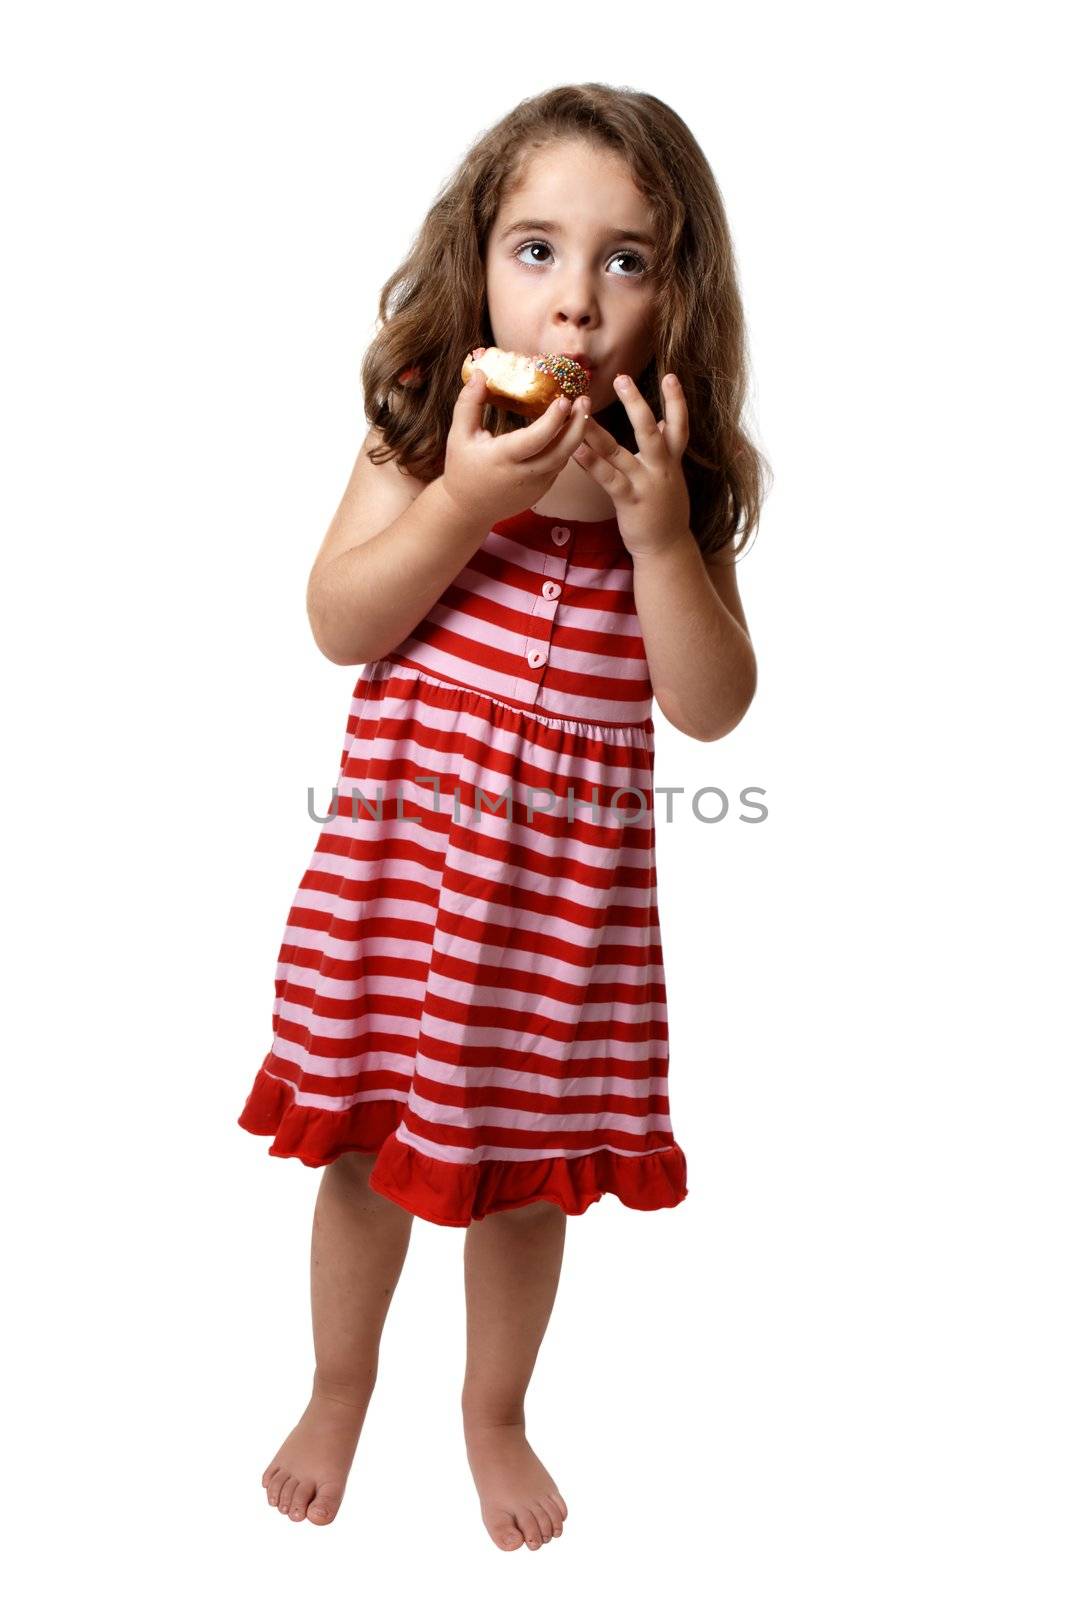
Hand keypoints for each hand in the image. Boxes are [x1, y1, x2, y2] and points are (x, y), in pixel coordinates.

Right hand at [440, 355, 589, 527]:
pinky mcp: (542, 490)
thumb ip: (469, 403)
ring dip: (576, 434)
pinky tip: (570, 426)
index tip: (565, 399)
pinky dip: (567, 446)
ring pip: (564, 458)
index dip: (553, 420)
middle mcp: (524, 474)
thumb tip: (481, 373)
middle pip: (561, 451)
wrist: (467, 510)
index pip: (535, 439)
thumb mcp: (459, 435)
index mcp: (503, 458)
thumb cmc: (462, 468)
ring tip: (581, 408)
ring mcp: (536, 485)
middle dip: (578, 425)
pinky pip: (558, 465)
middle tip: (585, 400)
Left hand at [572, 372, 690, 554]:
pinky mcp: (629, 501)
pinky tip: (576, 451)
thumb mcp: (671, 476)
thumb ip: (667, 448)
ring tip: (582, 412)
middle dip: (636, 403)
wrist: (666, 547)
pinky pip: (607, 478)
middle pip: (650, 430)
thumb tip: (664, 420)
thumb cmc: (664, 510)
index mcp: (671, 461)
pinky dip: (591, 463)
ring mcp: (645, 484)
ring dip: (599, 431)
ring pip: (620, 452)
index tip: (671, 375)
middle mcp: (661, 468)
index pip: (679, 425)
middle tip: (622, 378)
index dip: (677, 401)